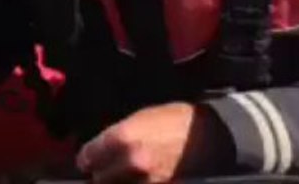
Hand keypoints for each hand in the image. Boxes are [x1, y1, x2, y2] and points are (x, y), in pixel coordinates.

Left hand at [76, 102, 230, 182]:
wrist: (211, 135)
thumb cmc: (174, 121)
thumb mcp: (138, 119)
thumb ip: (114, 138)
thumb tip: (96, 152)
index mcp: (122, 139)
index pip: (88, 158)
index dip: (87, 159)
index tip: (88, 160)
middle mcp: (132, 162)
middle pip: (101, 179)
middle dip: (101, 174)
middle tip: (105, 169)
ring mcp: (149, 180)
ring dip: (119, 182)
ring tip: (124, 175)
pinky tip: (140, 178)